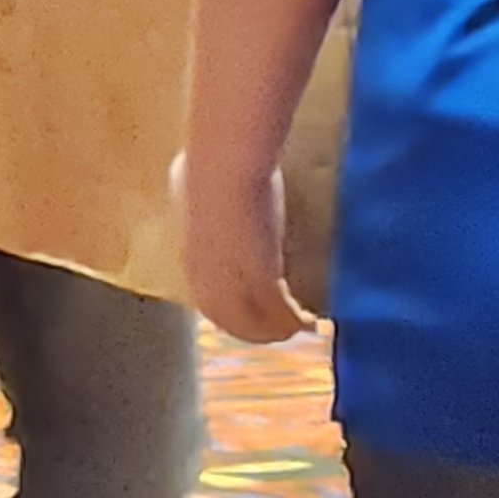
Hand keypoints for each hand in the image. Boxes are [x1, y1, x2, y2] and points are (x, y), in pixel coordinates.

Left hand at [174, 152, 306, 342]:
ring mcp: (235, 284)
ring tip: (299, 328)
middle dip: (256, 330)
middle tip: (279, 329)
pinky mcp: (262, 280)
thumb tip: (188, 178)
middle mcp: (209, 282)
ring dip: (278, 330)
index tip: (250, 312)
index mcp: (191, 263)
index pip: (210, 304)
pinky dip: (294, 321)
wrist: (224, 170)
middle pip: (232, 323)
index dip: (231, 313)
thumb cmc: (205, 167)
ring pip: (257, 324)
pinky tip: (309, 322)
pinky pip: (280, 313)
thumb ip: (193, 195)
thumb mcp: (189, 187)